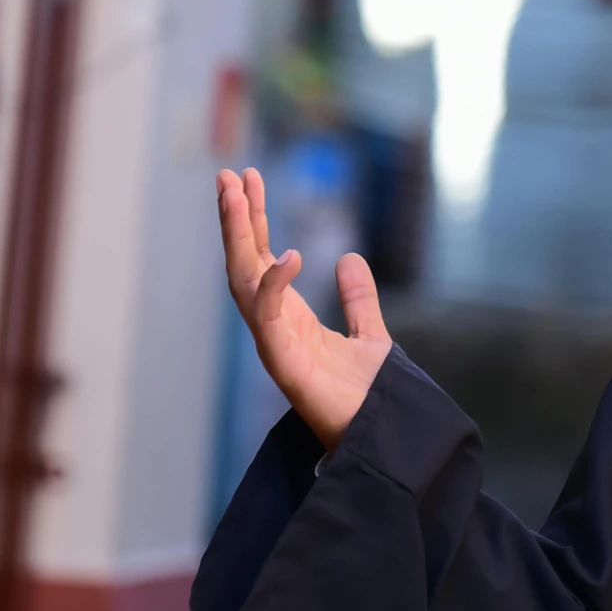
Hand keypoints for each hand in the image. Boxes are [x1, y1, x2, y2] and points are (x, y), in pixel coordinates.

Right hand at [217, 166, 391, 449]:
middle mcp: (275, 328)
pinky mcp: (284, 364)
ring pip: (244, 281)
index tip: (249, 178)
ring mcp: (274, 344)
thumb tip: (348, 258)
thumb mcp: (371, 335)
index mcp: (291, 318)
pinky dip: (274, 285)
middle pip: (245, 263)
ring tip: (236, 193)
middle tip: (229, 174)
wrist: (382, 436)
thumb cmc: (370, 396)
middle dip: (236, 220)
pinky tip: (286, 254)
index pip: (262, 259)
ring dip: (238, 237)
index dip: (253, 220)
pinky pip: (269, 317)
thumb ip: (359, 299)